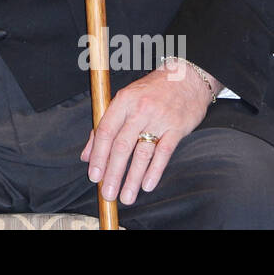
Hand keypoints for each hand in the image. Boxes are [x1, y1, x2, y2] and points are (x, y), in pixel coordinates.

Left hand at [80, 59, 217, 204]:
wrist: (187, 78)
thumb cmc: (152, 90)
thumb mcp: (125, 100)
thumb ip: (105, 126)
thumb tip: (86, 155)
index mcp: (123, 101)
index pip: (105, 132)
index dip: (98, 156)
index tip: (93, 176)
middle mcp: (139, 110)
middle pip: (122, 146)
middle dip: (113, 173)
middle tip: (107, 193)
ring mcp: (159, 119)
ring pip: (142, 153)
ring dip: (132, 178)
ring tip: (125, 197)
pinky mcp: (177, 128)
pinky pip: (164, 153)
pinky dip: (155, 171)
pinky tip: (147, 185)